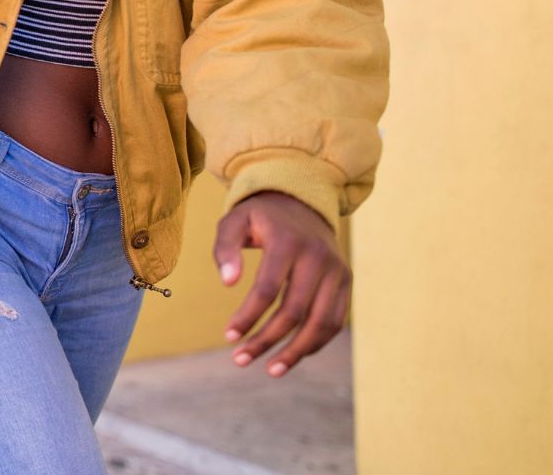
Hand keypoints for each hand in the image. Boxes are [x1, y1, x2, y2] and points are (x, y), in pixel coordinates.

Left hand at [214, 191, 349, 376]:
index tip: (229, 336)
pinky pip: (335, 321)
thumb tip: (228, 284)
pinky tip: (292, 355)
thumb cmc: (259, 218)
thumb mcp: (234, 221)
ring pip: (321, 322)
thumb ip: (225, 249)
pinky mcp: (346, 282)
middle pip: (295, 311)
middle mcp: (318, 257)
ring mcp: (337, 271)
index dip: (248, 316)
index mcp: (288, 242)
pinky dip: (315, 342)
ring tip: (270, 369)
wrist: (300, 201)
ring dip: (296, 351)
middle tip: (240, 359)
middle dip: (267, 340)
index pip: (268, 288)